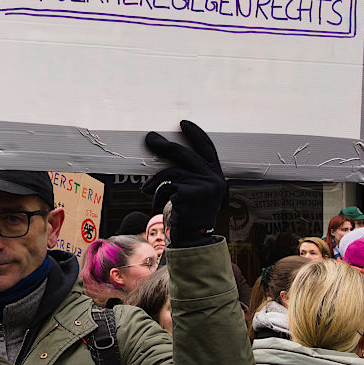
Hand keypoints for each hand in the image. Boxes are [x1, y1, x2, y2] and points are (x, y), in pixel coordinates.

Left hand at [142, 120, 228, 246]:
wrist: (193, 241)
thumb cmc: (189, 215)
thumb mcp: (194, 191)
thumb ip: (189, 173)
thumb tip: (167, 149)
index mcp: (217, 176)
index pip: (208, 148)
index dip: (196, 134)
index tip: (183, 123)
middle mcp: (214, 179)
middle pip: (186, 155)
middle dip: (165, 145)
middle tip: (150, 138)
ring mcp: (204, 186)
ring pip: (172, 172)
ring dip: (155, 182)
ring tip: (146, 191)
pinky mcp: (190, 194)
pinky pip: (166, 186)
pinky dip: (157, 196)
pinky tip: (157, 207)